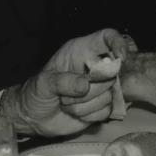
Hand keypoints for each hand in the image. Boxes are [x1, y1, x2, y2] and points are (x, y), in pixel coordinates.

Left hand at [0, 28, 129, 136]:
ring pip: (109, 95)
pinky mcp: (102, 106)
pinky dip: (89, 114)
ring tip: (67, 102)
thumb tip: (84, 85)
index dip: (117, 43)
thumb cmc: (36, 93)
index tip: (120, 58)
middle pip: (112, 72)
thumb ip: (62, 81)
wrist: (35, 117)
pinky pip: (106, 111)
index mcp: (79, 51)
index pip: (106, 37)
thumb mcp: (43, 83)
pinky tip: (75, 112)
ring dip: (85, 104)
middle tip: (70, 91)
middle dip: (90, 87)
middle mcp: (93, 67)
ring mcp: (100, 87)